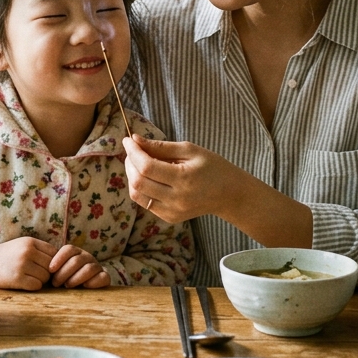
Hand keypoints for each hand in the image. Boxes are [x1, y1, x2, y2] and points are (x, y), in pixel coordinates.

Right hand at [0, 238, 56, 290]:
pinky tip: (23, 283)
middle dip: (46, 272)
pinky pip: (36, 286)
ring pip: (45, 277)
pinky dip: (33, 286)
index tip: (45, 267)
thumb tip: (61, 262)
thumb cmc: (7, 256)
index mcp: (30, 241)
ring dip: (39, 280)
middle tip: (35, 274)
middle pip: (52, 267)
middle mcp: (27, 251)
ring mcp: (22, 265)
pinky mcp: (17, 278)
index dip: (53, 262)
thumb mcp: (22, 245)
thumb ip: (40, 250)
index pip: (54, 253)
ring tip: (27, 277)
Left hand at [48, 244, 109, 288]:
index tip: (50, 270)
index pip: (69, 249)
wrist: (82, 293)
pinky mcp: (105, 278)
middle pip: (77, 260)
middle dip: (64, 272)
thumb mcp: (55, 274)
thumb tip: (39, 269)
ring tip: (67, 286)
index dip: (59, 258)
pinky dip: (94, 282)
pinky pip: (103, 277)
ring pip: (88, 268)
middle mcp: (87, 257)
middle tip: (55, 283)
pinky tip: (85, 287)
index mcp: (75, 253)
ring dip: (76, 278)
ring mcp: (97, 267)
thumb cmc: (63, 283)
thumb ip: (50, 270)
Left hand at [125, 135, 313, 248]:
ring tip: (137, 162)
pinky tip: (147, 177)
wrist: (230, 195)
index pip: (147, 167)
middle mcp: (176, 199)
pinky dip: (140, 188)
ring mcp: (172, 212)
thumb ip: (161, 147)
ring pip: (137, 195)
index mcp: (184, 179)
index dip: (133, 152)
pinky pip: (145, 203)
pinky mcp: (170, 218)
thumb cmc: (213, 167)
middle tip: (132, 150)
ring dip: (131, 176)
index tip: (128, 139)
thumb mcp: (190, 150)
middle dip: (129, 162)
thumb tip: (135, 140)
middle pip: (138, 182)